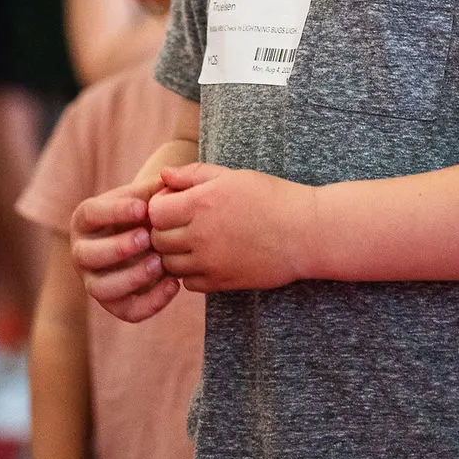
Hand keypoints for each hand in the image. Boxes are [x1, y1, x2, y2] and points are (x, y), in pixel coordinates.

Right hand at [70, 183, 179, 321]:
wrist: (146, 234)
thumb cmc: (142, 210)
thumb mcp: (144, 195)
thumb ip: (153, 188)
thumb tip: (166, 178)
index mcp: (85, 220)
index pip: (91, 214)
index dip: (115, 211)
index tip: (143, 208)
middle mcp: (82, 252)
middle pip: (88, 255)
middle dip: (118, 248)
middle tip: (148, 237)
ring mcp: (94, 281)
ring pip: (101, 289)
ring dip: (131, 277)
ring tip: (160, 263)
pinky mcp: (114, 304)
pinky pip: (127, 311)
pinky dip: (151, 303)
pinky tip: (174, 284)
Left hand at [148, 163, 314, 291]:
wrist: (304, 232)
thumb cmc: (270, 197)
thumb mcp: (231, 176)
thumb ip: (192, 175)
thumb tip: (163, 175)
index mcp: (202, 203)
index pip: (154, 211)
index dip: (160, 205)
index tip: (175, 202)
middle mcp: (201, 235)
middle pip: (157, 239)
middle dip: (163, 229)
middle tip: (182, 221)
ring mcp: (210, 262)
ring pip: (169, 264)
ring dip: (175, 253)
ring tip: (195, 239)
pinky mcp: (221, 283)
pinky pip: (188, 283)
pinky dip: (191, 272)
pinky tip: (207, 257)